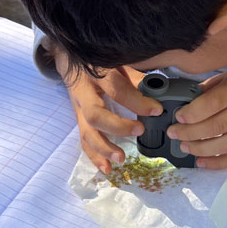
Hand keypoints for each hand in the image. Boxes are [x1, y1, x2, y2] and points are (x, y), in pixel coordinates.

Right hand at [50, 42, 162, 173]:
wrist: (69, 58)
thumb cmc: (99, 60)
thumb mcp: (116, 61)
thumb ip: (134, 76)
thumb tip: (157, 89)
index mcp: (97, 74)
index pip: (117, 89)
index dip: (137, 101)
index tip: (156, 110)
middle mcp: (84, 92)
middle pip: (96, 114)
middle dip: (117, 126)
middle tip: (139, 131)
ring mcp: (78, 108)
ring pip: (86, 131)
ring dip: (103, 148)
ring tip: (121, 158)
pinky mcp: (78, 119)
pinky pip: (84, 140)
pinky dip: (94, 156)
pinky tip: (107, 169)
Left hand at [166, 68, 226, 168]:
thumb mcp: (224, 78)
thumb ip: (205, 92)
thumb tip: (182, 108)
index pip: (213, 103)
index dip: (192, 113)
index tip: (178, 117)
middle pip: (216, 126)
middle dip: (190, 132)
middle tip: (174, 133)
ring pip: (224, 145)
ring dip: (200, 149)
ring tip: (185, 146)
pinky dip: (216, 162)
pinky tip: (201, 161)